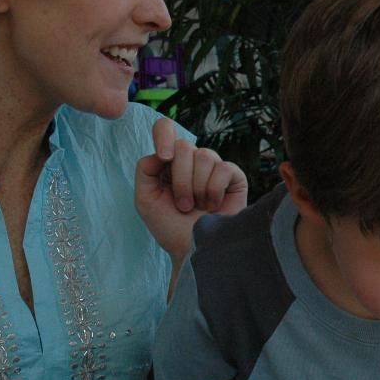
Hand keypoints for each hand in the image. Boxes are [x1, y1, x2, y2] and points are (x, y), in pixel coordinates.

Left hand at [135, 118, 247, 261]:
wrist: (193, 251)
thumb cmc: (169, 228)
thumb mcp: (145, 199)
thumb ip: (146, 169)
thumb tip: (165, 151)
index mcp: (169, 162)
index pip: (165, 128)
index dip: (164, 135)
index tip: (164, 157)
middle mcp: (192, 161)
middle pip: (184, 146)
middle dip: (180, 180)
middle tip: (183, 205)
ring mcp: (214, 168)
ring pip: (205, 156)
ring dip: (197, 188)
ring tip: (198, 207)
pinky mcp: (234, 177)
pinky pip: (224, 168)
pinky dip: (214, 190)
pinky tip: (214, 206)